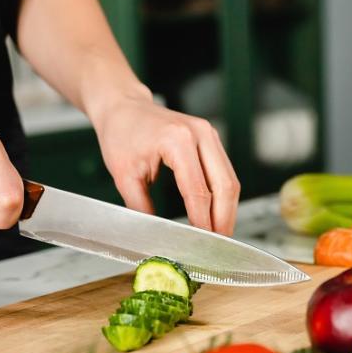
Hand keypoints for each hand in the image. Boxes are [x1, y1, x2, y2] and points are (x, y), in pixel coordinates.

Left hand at [92, 92, 240, 234]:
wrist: (123, 106)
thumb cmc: (121, 134)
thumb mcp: (124, 175)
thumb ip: (141, 207)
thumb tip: (157, 236)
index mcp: (177, 140)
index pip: (198, 191)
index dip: (202, 221)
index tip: (201, 243)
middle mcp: (200, 134)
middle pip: (225, 186)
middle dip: (223, 220)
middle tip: (217, 245)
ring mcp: (209, 134)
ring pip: (230, 180)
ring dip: (227, 210)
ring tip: (219, 234)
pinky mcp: (211, 138)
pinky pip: (225, 172)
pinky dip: (223, 196)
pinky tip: (216, 214)